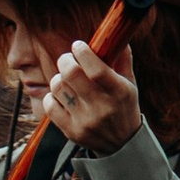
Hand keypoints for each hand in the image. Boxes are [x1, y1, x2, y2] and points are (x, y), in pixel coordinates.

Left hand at [41, 39, 140, 157]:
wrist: (121, 144)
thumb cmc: (123, 106)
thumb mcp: (129, 84)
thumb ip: (123, 59)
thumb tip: (116, 36)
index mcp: (119, 92)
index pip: (96, 68)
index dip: (82, 52)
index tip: (78, 46)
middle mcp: (102, 107)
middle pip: (71, 74)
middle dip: (65, 60)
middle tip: (68, 59)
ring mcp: (85, 121)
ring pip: (58, 87)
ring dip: (58, 77)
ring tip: (65, 79)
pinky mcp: (71, 131)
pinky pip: (49, 105)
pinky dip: (51, 96)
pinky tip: (61, 95)